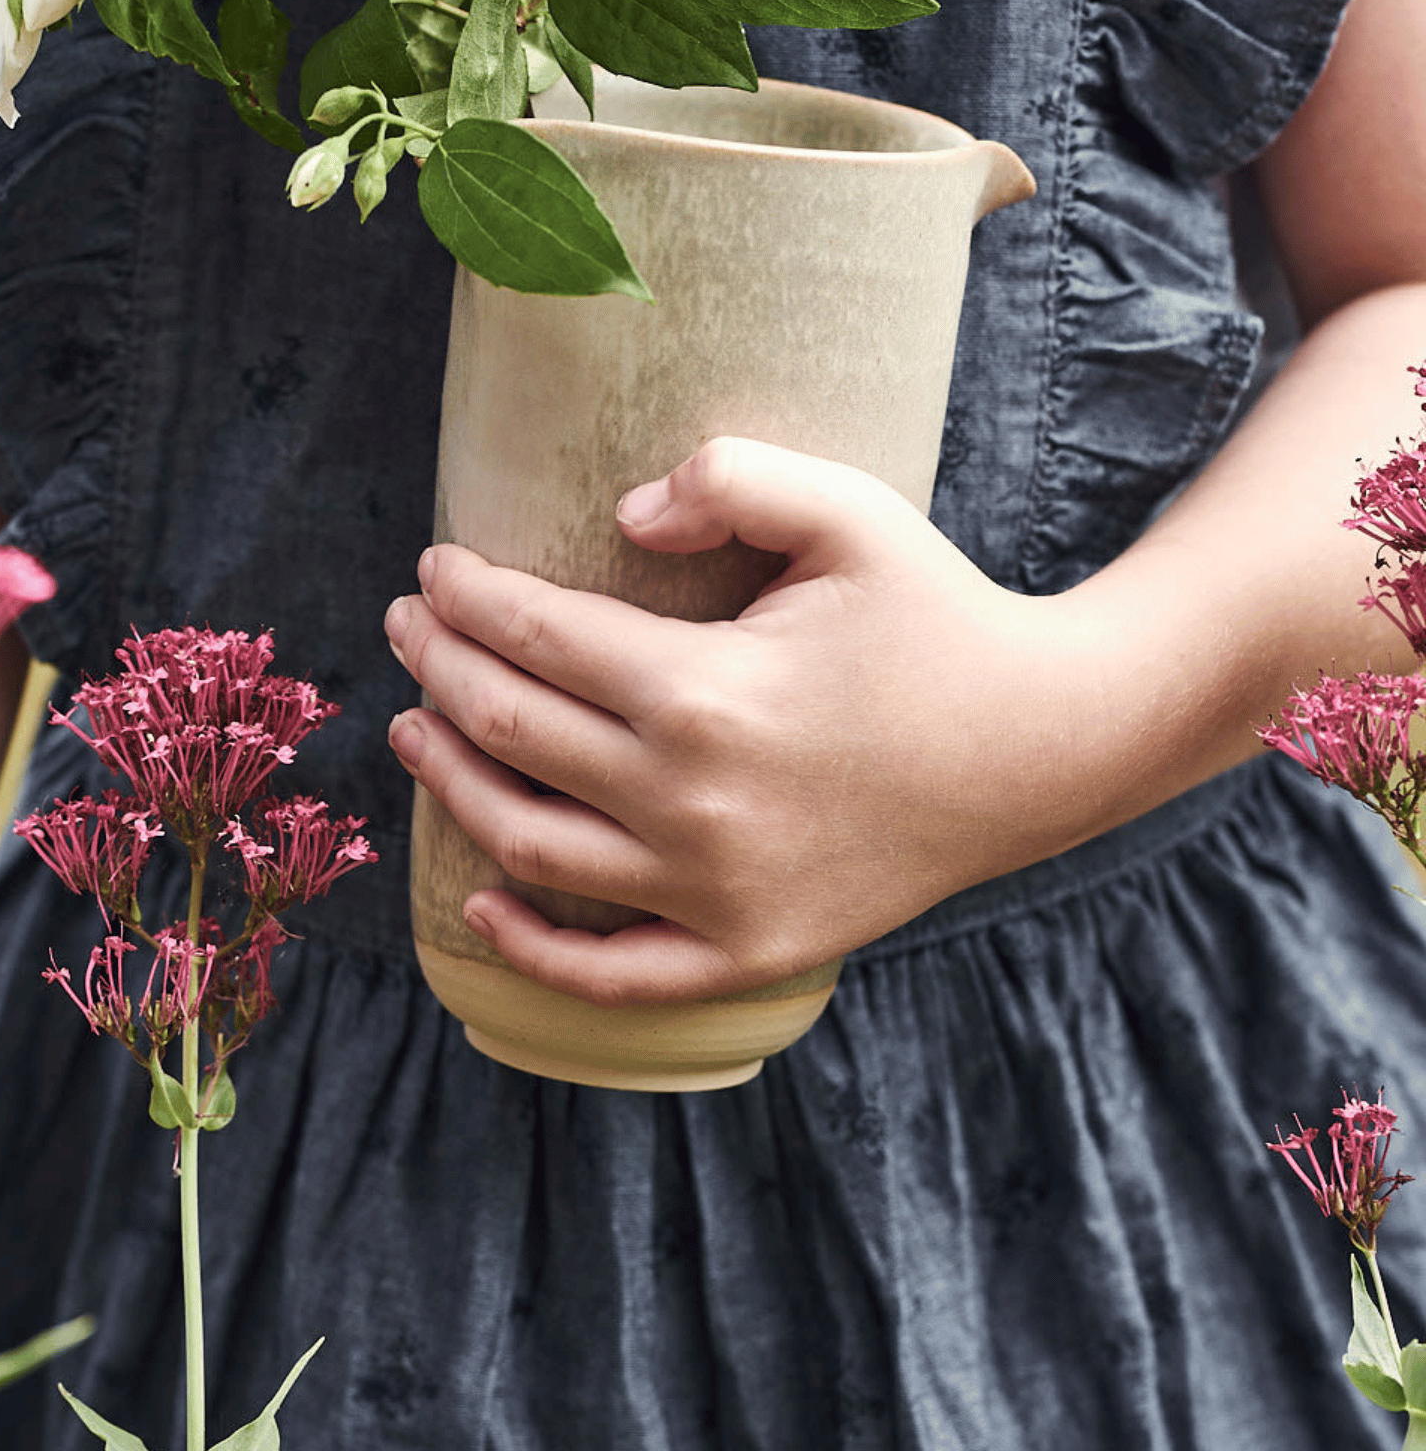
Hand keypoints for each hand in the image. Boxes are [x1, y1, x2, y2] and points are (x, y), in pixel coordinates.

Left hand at [385, 436, 1132, 1004]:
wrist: (1044, 747)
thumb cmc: (939, 619)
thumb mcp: (851, 514)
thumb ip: (730, 479)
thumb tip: (618, 515)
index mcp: (704, 689)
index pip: (532, 636)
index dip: (464, 597)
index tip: (435, 570)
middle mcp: (690, 799)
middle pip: (509, 729)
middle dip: (437, 667)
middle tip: (406, 626)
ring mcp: (713, 889)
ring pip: (529, 844)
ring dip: (449, 781)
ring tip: (414, 729)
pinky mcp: (745, 949)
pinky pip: (609, 972)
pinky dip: (529, 946)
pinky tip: (479, 899)